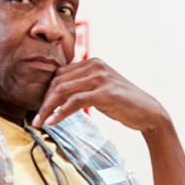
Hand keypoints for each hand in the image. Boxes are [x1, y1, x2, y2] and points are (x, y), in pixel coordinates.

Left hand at [32, 57, 167, 130]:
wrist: (149, 113)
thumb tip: (59, 96)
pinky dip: (60, 112)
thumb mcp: (101, 91)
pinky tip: (53, 121)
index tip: (39, 108)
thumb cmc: (124, 104)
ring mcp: (100, 78)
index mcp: (93, 63)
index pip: (60, 74)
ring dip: (47, 108)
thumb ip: (83, 87)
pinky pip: (74, 101)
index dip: (46, 91)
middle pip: (58, 81)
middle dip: (43, 101)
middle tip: (35, 118)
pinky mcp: (104, 93)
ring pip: (62, 90)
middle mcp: (95, 66)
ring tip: (39, 122)